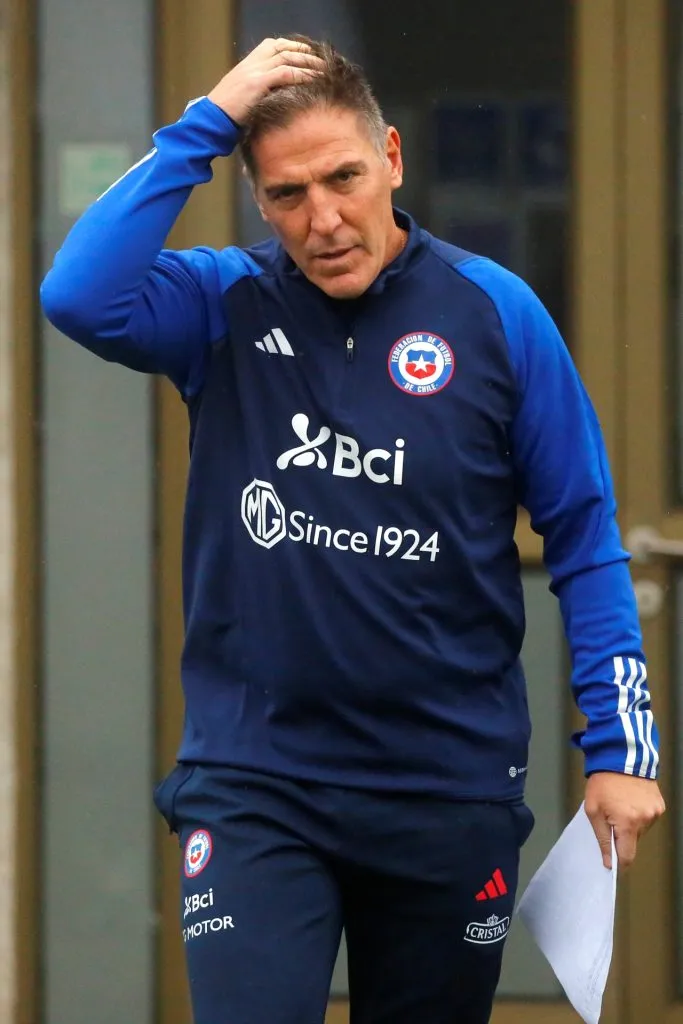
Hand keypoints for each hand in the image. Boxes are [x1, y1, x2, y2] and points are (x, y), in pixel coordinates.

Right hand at [207, 38, 324, 124]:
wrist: (212, 118)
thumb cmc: (227, 113)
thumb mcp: (243, 96)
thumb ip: (258, 90)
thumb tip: (276, 95)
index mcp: (248, 63)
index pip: (273, 45)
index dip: (292, 47)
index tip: (307, 53)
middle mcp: (252, 63)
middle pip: (283, 48)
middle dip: (305, 52)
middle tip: (321, 59)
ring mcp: (255, 71)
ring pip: (287, 58)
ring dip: (308, 62)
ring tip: (323, 68)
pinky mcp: (257, 83)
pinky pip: (285, 73)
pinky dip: (301, 74)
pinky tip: (313, 79)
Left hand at [585, 771, 664, 870]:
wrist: (620, 757)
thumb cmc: (603, 782)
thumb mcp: (593, 810)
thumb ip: (602, 838)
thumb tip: (608, 862)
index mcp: (628, 823)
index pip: (627, 856)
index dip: (619, 861)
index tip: (612, 861)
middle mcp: (645, 819)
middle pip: (634, 841)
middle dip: (622, 835)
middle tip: (610, 818)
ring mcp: (655, 811)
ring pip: (641, 829)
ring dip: (631, 823)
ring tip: (620, 805)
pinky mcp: (660, 804)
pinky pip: (648, 817)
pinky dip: (639, 813)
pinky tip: (630, 800)